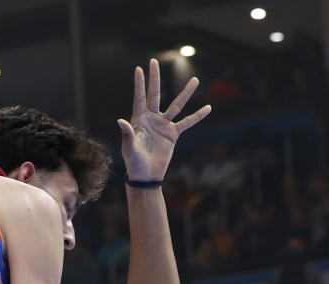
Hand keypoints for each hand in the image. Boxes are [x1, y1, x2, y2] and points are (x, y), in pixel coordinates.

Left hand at [119, 59, 211, 183]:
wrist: (146, 177)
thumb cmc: (134, 163)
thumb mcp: (129, 149)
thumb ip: (128, 134)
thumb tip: (121, 121)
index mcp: (139, 119)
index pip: (140, 98)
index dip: (139, 84)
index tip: (139, 69)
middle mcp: (151, 118)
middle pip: (155, 94)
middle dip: (155, 78)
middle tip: (154, 61)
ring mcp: (163, 125)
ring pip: (176, 105)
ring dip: (186, 93)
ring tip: (195, 80)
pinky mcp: (173, 134)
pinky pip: (187, 123)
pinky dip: (197, 116)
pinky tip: (208, 108)